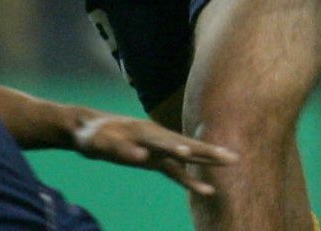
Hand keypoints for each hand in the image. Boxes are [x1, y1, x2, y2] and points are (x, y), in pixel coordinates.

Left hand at [71, 111, 236, 196]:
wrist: (89, 130)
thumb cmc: (91, 136)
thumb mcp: (97, 143)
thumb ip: (119, 149)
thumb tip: (141, 156)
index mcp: (141, 131)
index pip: (161, 141)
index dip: (173, 147)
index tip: (187, 153)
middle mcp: (155, 137)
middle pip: (185, 145)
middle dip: (206, 152)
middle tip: (230, 157)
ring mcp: (157, 148)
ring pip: (187, 155)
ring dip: (208, 160)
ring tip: (232, 162)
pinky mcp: (155, 160)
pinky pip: (177, 171)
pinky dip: (191, 180)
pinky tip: (207, 190)